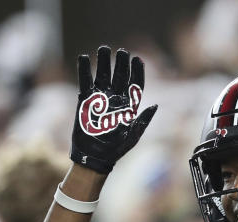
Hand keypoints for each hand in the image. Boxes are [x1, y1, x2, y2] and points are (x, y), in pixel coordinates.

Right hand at [71, 45, 157, 173]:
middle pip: (120, 76)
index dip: (137, 71)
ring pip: (103, 75)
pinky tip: (84, 58)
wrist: (94, 157)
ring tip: (103, 49)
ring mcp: (100, 98)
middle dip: (121, 63)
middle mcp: (115, 99)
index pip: (135, 84)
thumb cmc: (115, 149)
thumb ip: (142, 120)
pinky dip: (84, 70)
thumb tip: (154, 106)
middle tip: (121, 51)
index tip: (137, 59)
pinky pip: (85, 82)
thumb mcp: (132, 136)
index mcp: (129, 106)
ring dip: (104, 62)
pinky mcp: (85, 100)